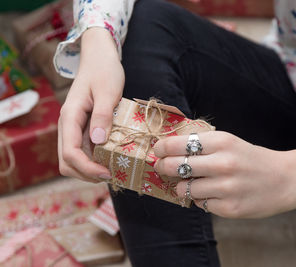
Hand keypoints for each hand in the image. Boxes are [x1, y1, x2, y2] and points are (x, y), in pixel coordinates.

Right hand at [58, 27, 124, 182]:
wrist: (98, 58)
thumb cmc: (104, 71)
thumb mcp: (108, 91)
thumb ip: (102, 116)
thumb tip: (98, 142)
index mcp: (69, 117)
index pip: (70, 153)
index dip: (87, 168)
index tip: (108, 172)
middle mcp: (66, 126)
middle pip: (66, 162)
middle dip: (85, 173)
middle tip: (110, 174)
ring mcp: (72, 129)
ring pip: (72, 160)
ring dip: (88, 169)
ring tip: (110, 169)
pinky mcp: (80, 129)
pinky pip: (81, 151)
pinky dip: (92, 160)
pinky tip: (109, 158)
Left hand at [153, 131, 295, 217]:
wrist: (285, 179)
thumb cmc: (249, 158)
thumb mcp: (227, 142)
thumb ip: (199, 144)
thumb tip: (165, 149)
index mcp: (221, 142)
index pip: (177, 144)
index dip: (161, 148)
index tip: (157, 151)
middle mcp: (222, 164)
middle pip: (174, 166)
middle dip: (163, 167)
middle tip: (162, 167)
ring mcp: (226, 188)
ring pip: (183, 189)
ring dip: (182, 186)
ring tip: (193, 182)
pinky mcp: (229, 208)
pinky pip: (199, 204)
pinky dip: (200, 199)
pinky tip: (212, 193)